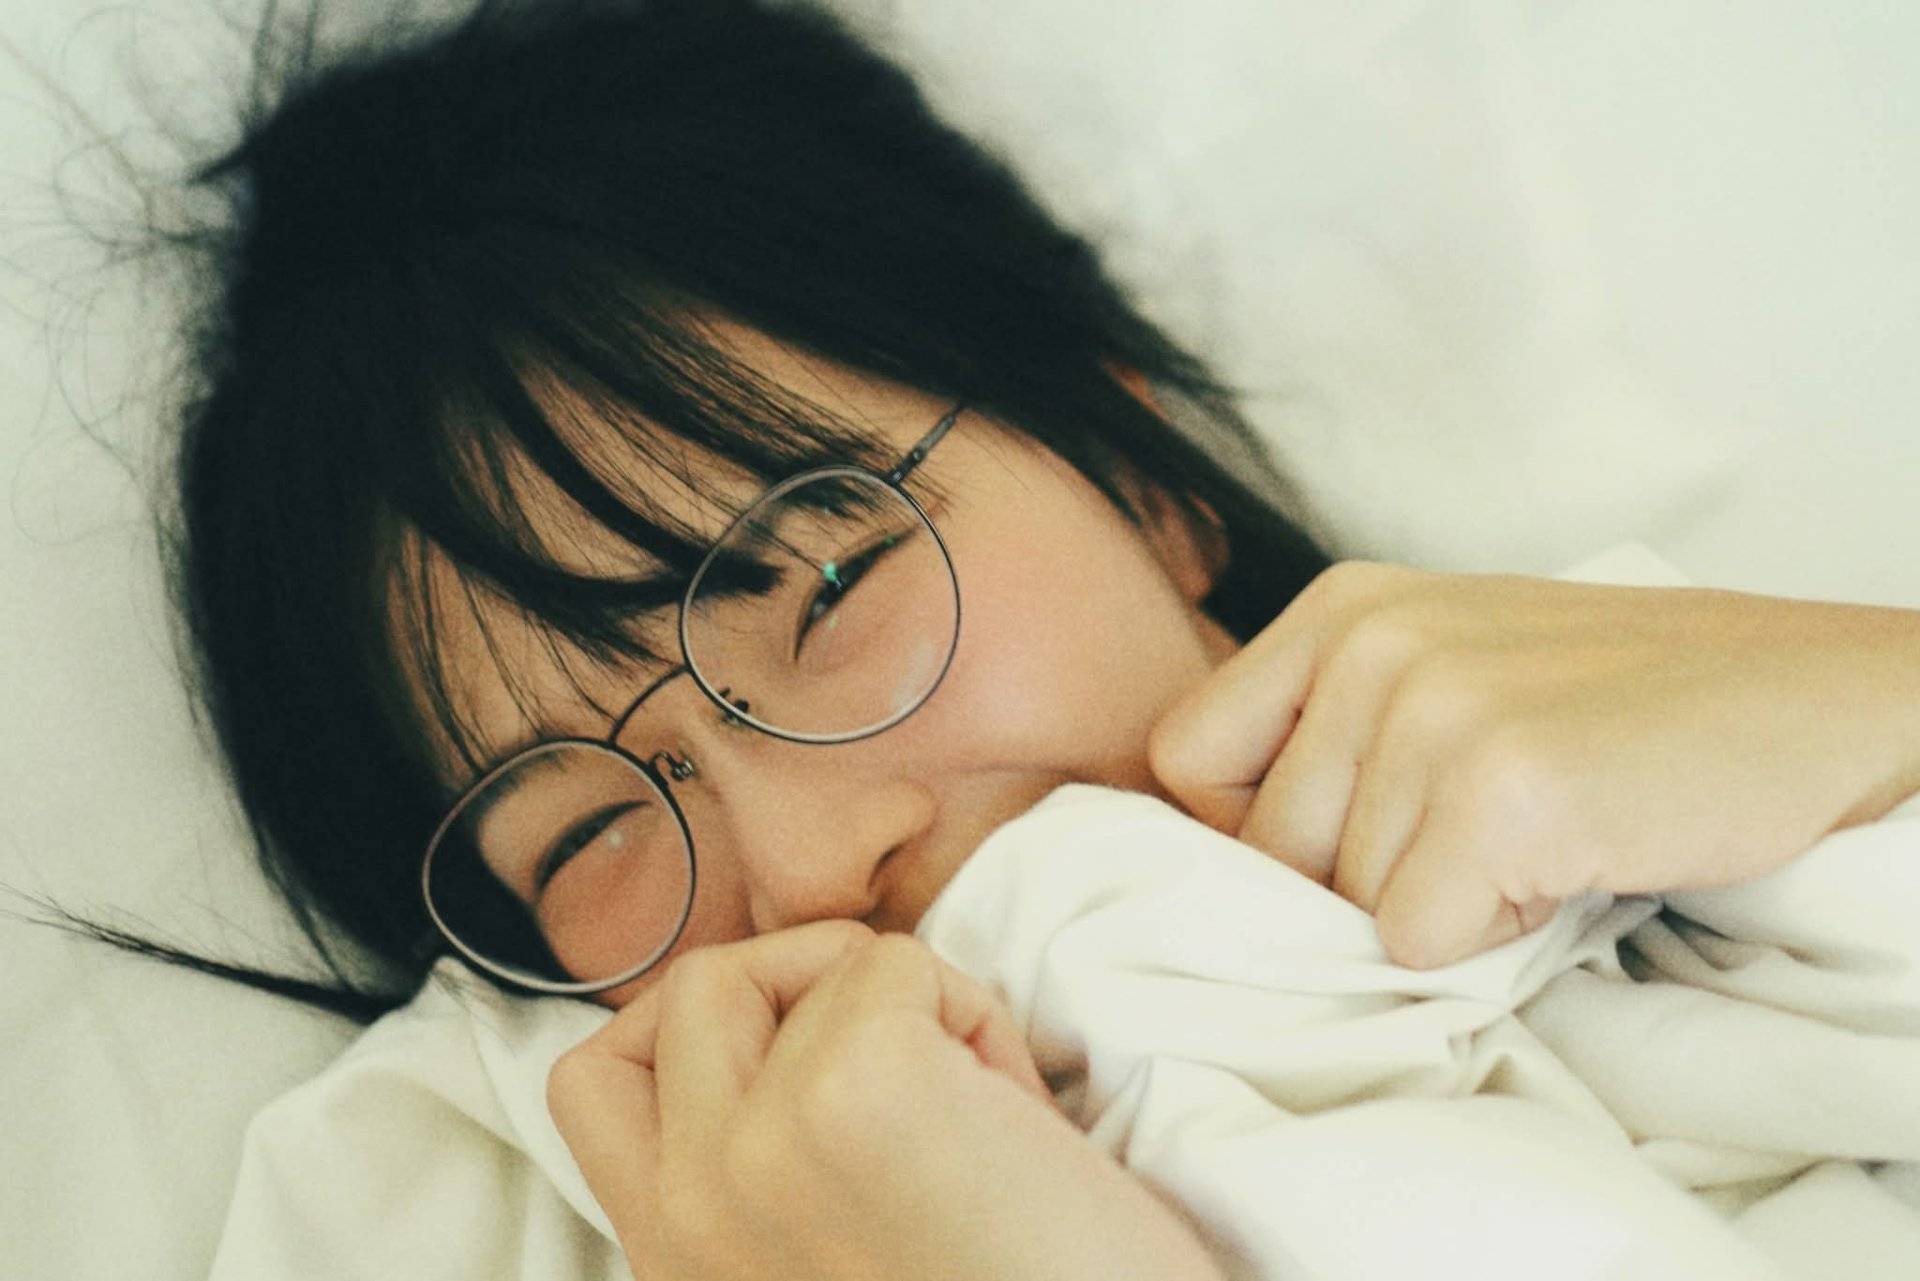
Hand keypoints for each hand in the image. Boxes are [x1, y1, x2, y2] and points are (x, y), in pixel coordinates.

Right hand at [547, 921, 1225, 1280]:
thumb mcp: (821, 1253)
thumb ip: (759, 1165)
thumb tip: (785, 1012)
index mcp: (676, 1260)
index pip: (591, 1082)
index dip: (686, 1038)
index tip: (792, 1057)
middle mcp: (689, 1210)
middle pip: (682, 990)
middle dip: (793, 983)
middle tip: (888, 1051)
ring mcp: (760, 1146)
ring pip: (804, 957)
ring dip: (902, 998)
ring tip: (971, 1103)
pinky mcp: (856, 1091)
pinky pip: (898, 964)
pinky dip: (970, 1010)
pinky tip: (1013, 1115)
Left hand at [1151, 560, 1919, 967]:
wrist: (1816, 702)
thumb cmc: (1622, 702)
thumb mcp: (1445, 665)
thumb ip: (1329, 727)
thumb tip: (1210, 851)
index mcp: (1341, 605)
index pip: (1183, 759)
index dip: (1253, 826)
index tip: (1359, 829)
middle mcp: (1369, 640)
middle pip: (1265, 849)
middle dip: (1360, 880)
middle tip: (1483, 834)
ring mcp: (1434, 706)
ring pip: (1345, 903)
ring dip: (1442, 905)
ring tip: (1537, 837)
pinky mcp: (1504, 787)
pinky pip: (1418, 939)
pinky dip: (1493, 936)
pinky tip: (1567, 866)